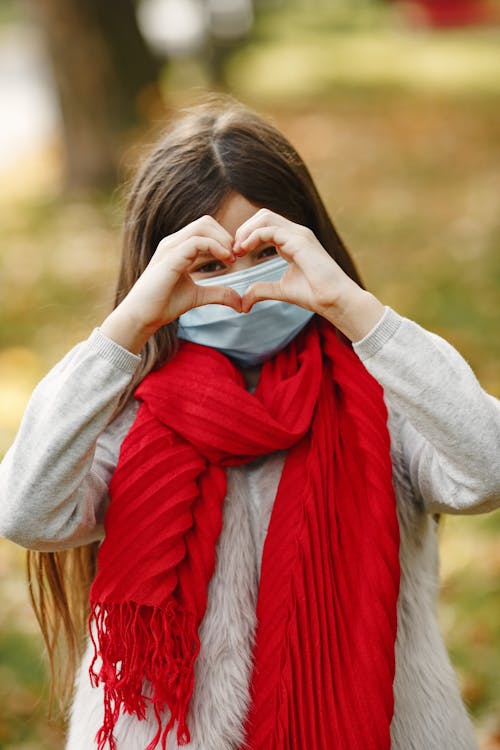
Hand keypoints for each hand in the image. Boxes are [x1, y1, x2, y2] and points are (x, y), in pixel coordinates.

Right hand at [101, 216, 240, 352]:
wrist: (142, 316)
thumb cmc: (163, 304)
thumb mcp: (198, 297)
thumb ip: (219, 294)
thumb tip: (241, 303)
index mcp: (179, 247)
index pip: (205, 228)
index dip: (224, 239)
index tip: (235, 258)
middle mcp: (173, 243)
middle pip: (206, 222)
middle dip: (225, 236)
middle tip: (236, 256)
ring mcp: (170, 248)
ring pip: (202, 226)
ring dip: (222, 240)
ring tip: (231, 259)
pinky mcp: (170, 258)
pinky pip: (197, 241)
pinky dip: (215, 247)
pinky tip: (225, 261)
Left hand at [233, 209, 384, 341]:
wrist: (334, 300)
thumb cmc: (315, 294)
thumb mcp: (281, 290)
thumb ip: (262, 290)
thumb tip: (243, 301)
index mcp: (292, 241)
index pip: (265, 225)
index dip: (247, 235)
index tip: (235, 253)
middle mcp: (296, 233)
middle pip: (263, 215)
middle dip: (244, 229)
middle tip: (233, 249)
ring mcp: (299, 234)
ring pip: (265, 217)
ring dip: (246, 230)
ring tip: (237, 249)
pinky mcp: (300, 240)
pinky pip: (270, 230)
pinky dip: (254, 237)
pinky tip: (245, 250)